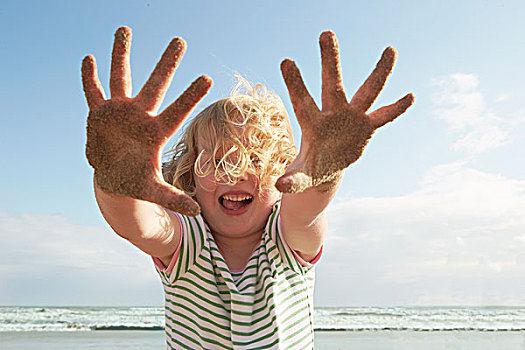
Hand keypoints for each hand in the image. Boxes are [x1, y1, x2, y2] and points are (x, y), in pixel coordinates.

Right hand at [82, 26, 211, 215]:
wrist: (114, 177)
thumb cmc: (136, 180)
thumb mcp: (152, 190)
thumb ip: (172, 198)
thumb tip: (196, 212)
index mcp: (156, 132)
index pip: (177, 111)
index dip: (190, 96)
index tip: (208, 78)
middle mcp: (140, 116)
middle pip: (155, 85)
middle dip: (167, 63)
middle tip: (180, 40)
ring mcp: (119, 111)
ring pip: (120, 77)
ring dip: (121, 54)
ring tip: (125, 29)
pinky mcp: (99, 113)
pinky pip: (92, 91)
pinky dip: (88, 77)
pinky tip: (88, 58)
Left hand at [276, 31, 414, 192]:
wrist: (327, 167)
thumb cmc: (310, 167)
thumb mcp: (301, 176)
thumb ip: (292, 180)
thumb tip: (279, 187)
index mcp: (312, 123)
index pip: (302, 100)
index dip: (295, 83)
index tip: (286, 60)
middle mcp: (333, 113)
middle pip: (332, 84)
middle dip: (329, 61)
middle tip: (326, 33)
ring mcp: (352, 117)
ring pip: (367, 92)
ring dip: (379, 73)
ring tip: (391, 49)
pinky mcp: (367, 126)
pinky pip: (384, 116)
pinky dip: (396, 108)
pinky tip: (411, 95)